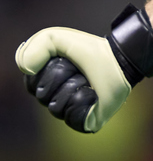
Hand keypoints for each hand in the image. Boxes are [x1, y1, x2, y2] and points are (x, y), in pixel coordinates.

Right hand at [16, 27, 130, 132]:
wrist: (118, 58)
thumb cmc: (88, 49)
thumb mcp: (58, 37)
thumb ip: (37, 45)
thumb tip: (27, 69)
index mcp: (45, 83)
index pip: (32, 84)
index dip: (48, 69)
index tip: (64, 59)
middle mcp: (54, 100)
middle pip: (43, 96)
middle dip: (62, 75)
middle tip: (79, 68)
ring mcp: (69, 113)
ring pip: (56, 107)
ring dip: (75, 86)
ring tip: (88, 79)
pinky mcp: (85, 123)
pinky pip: (73, 119)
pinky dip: (83, 101)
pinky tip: (93, 94)